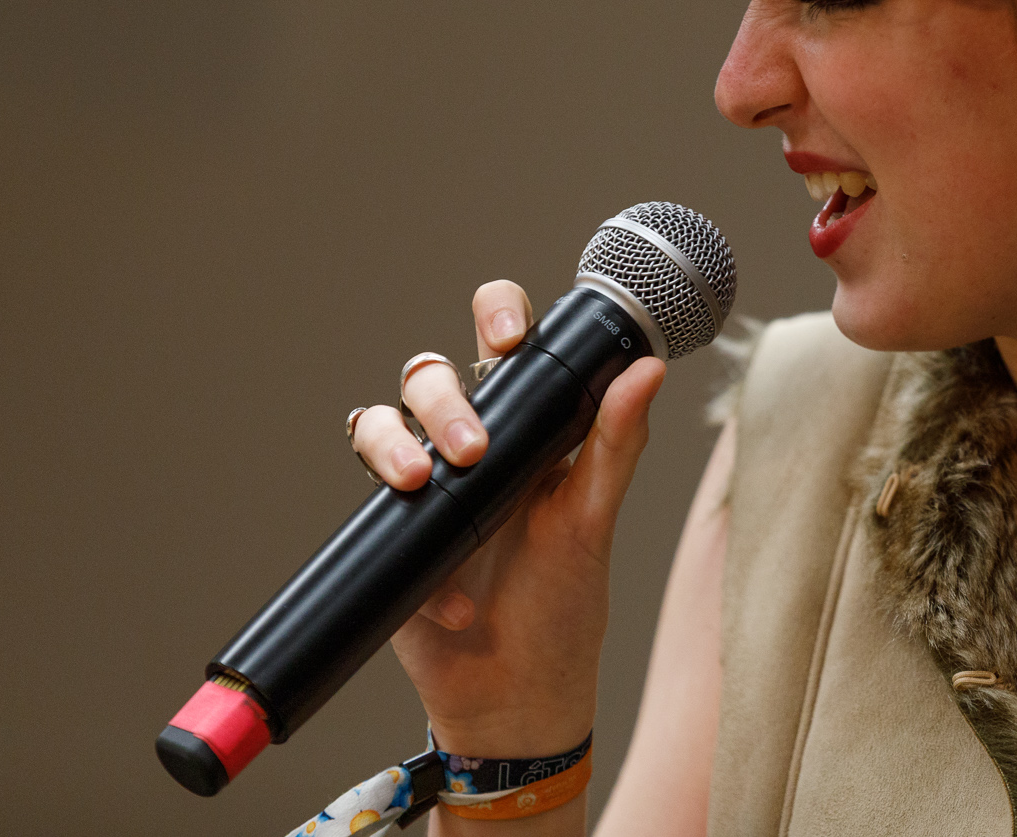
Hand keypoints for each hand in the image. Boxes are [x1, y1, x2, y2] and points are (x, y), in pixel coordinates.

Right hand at [349, 279, 665, 759]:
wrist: (514, 700)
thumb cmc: (563, 605)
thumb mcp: (593, 521)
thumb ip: (616, 443)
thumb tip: (649, 369)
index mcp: (528, 428)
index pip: (505, 344)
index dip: (497, 315)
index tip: (505, 336)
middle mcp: (471, 445)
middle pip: (431, 374)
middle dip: (444, 399)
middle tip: (474, 450)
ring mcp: (424, 485)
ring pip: (381, 420)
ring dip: (394, 441)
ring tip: (425, 484)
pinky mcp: (388, 531)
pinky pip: (367, 498)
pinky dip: (403, 532)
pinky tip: (452, 595)